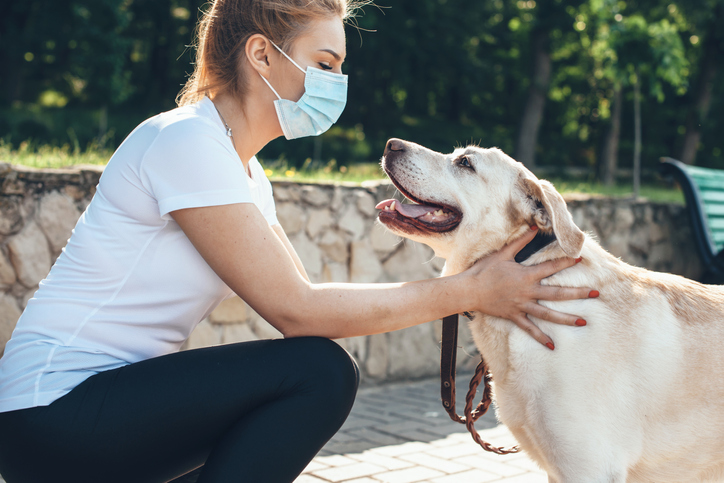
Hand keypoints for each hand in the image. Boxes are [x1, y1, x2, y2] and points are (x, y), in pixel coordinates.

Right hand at [465, 227, 596, 348]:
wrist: (469, 290)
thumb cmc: (484, 270)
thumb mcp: (502, 253)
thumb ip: (520, 242)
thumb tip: (534, 228)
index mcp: (526, 275)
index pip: (551, 267)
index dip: (566, 262)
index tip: (581, 258)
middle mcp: (528, 291)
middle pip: (557, 294)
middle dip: (578, 293)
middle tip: (596, 293)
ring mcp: (522, 305)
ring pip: (548, 314)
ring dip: (567, 319)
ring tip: (584, 322)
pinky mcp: (514, 316)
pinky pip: (530, 329)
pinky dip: (541, 337)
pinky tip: (553, 346)